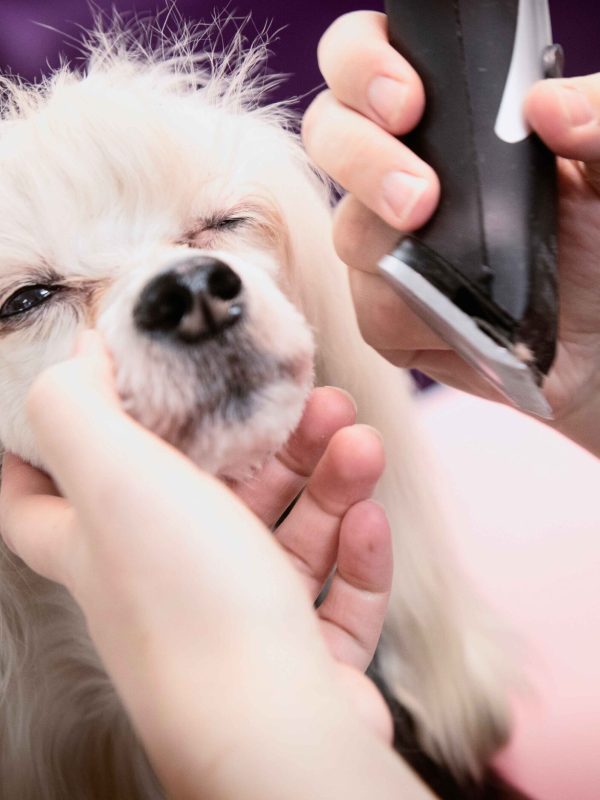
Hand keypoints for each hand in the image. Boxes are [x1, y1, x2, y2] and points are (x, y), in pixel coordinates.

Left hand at [0, 332, 404, 798]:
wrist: (277, 730)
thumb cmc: (193, 605)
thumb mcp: (116, 480)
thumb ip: (78, 410)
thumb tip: (79, 358)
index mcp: (106, 549)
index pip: (40, 504)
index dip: (43, 454)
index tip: (88, 401)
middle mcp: (166, 588)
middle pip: (211, 498)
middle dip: (265, 443)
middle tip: (312, 402)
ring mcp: (241, 624)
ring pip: (285, 537)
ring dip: (328, 483)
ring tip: (361, 444)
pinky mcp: (303, 656)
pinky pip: (333, 592)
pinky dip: (355, 552)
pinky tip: (371, 519)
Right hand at [303, 11, 599, 455]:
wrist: (596, 330)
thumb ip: (597, 118)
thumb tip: (544, 105)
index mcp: (441, 109)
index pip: (361, 56)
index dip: (361, 66)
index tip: (407, 101)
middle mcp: (398, 167)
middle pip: (328, 134)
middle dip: (361, 159)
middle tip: (420, 198)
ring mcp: (385, 241)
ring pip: (347, 230)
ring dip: (387, 245)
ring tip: (450, 267)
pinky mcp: (387, 309)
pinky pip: (371, 311)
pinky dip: (409, 316)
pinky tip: (457, 319)